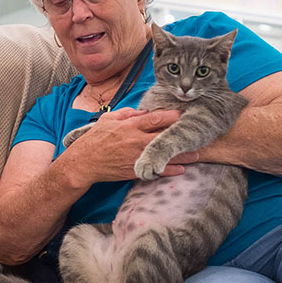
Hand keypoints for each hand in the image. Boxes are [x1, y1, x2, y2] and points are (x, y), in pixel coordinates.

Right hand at [65, 108, 195, 183]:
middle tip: (198, 134)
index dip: (171, 116)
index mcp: (129, 126)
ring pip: (163, 154)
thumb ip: (127, 114)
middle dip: (181, 135)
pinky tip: (181, 169)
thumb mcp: (108, 120)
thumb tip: (144, 112)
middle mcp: (135, 140)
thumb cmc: (94, 139)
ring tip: (197, 154)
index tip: (184, 114)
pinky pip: (155, 169)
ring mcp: (136, 156)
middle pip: (164, 137)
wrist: (83, 163)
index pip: (155, 119)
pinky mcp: (134, 170)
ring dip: (181, 155)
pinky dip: (169, 170)